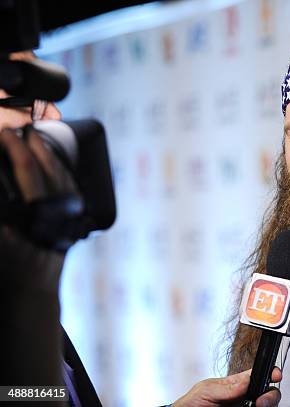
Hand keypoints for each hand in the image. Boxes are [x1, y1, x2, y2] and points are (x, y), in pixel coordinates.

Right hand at [0, 126, 77, 289]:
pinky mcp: (74, 220)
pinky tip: (52, 163)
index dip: (17, 149)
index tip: (6, 134)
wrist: (33, 289)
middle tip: (22, 127)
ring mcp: (70, 215)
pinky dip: (61, 172)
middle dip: (35, 145)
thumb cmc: (8, 266)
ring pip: (64, 177)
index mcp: (37, 213)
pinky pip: (70, 189)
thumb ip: (4, 209)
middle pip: (49, 169)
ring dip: (49, 155)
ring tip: (35, 138)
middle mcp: (59, 211)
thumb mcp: (0, 237)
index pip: (29, 172)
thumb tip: (4, 184)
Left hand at [172, 367, 281, 406]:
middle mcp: (243, 399)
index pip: (258, 376)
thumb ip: (227, 386)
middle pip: (268, 394)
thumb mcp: (205, 391)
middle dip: (271, 395)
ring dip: (267, 405)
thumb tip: (246, 379)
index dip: (270, 373)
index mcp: (236, 385)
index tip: (275, 375)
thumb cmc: (190, 405)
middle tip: (262, 402)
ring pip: (267, 406)